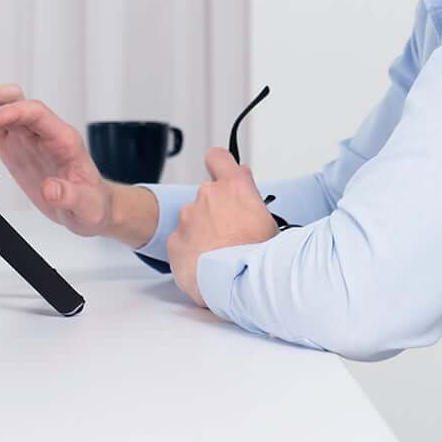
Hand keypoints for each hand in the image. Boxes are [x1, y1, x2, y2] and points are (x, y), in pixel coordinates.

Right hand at [0, 85, 111, 237]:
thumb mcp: (86, 206)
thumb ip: (69, 196)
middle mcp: (44, 132)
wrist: (88, 208)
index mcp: (63, 138)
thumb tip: (51, 189)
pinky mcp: (17, 148)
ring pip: (2, 109)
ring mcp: (29, 138)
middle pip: (16, 100)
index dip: (10, 112)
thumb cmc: (92, 203)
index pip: (35, 112)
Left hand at [167, 147, 279, 308]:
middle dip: (215, 212)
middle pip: (207, 197)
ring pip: (192, 221)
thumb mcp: (267, 218)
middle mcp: (206, 196)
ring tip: (218, 255)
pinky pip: (181, 243)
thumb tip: (242, 174)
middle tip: (229, 234)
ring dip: (202, 233)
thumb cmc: (258, 254)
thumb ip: (248, 192)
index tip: (222, 177)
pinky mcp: (174, 241)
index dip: (219, 166)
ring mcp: (188, 218)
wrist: (238, 283)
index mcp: (232, 187)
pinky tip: (205, 266)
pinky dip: (190, 252)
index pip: (218, 158)